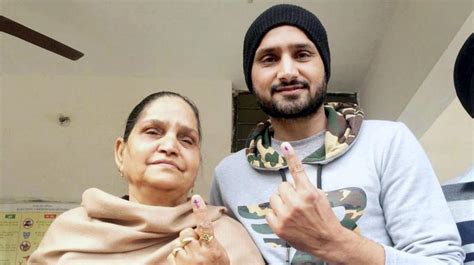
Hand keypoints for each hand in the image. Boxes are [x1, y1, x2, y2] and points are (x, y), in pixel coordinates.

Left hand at [167, 195, 229, 264]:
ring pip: (179, 244)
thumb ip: (210, 240)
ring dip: (184, 249)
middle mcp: (199, 254)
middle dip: (190, 236)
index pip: (206, 226)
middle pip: (187, 233)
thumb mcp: (220, 253)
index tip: (196, 199)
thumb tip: (200, 228)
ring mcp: (187, 262)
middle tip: (197, 246)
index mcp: (213, 249)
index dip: (201, 212)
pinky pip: (172, 254)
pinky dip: (177, 258)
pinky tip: (185, 264)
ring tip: (192, 259)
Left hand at [266, 142, 359, 263]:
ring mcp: (286, 216)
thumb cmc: (324, 217)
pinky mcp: (279, 227)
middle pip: (281, 186)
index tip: (286, 146)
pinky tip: (285, 219)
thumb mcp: (320, 197)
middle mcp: (296, 203)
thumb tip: (292, 181)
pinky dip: (275, 215)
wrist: (327, 241)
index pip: (297, 170)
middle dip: (287, 192)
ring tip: (291, 211)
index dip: (291, 157)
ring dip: (280, 202)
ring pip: (273, 198)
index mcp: (308, 193)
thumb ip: (306, 187)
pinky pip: (268, 212)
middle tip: (296, 202)